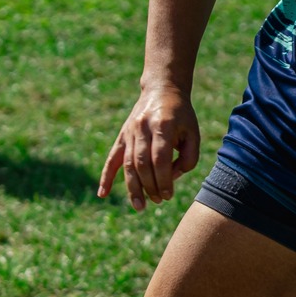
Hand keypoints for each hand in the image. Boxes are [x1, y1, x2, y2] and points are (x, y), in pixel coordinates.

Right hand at [98, 80, 200, 209]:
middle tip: (158, 201)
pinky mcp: (122, 136)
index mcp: (162, 124)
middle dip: (149, 186)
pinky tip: (102, 194)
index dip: (163, 180)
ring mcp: (129, 132)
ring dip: (133, 188)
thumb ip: (188, 158)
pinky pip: (112, 159)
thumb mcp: (193, 133)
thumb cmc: (181, 115)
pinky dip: (106, 177)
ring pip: (128, 164)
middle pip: (141, 163)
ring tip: (140, 206)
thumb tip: (172, 178)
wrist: (162, 90)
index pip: (159, 159)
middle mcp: (142, 128)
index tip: (168, 195)